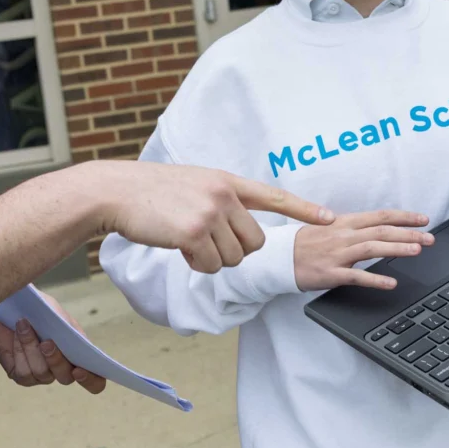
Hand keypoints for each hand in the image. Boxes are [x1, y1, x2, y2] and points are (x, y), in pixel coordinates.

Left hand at [0, 291, 106, 393]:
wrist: (14, 307)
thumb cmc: (41, 310)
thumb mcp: (59, 314)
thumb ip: (69, 329)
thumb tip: (74, 341)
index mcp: (79, 355)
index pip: (95, 382)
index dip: (91, 380)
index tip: (79, 370)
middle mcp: (62, 370)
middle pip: (66, 378)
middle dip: (56, 360)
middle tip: (46, 342)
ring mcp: (41, 376)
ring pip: (42, 372)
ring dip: (32, 347)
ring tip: (24, 324)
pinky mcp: (21, 377)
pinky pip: (23, 372)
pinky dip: (20, 350)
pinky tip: (17, 334)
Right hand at [85, 161, 334, 273]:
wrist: (118, 191)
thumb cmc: (152, 193)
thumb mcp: (194, 186)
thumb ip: (220, 202)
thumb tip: (238, 233)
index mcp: (227, 181)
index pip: (274, 195)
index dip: (304, 209)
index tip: (330, 218)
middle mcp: (223, 194)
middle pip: (255, 242)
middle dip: (236, 252)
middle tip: (208, 244)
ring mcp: (210, 212)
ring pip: (234, 258)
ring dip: (213, 260)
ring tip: (188, 241)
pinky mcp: (194, 232)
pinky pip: (212, 265)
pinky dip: (197, 265)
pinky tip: (179, 248)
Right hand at [293, 209, 433, 291]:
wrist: (278, 258)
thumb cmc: (304, 244)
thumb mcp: (328, 228)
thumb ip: (352, 228)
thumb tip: (376, 228)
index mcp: (344, 223)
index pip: (380, 216)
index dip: (404, 216)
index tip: (423, 219)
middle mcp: (343, 235)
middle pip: (381, 231)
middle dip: (409, 233)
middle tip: (430, 237)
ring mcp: (337, 254)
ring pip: (372, 248)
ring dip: (397, 248)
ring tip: (418, 251)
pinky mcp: (330, 274)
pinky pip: (356, 277)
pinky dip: (375, 279)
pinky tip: (391, 283)